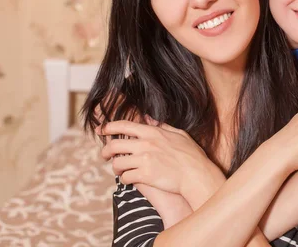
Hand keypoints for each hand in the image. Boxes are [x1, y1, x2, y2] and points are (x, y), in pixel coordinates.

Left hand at [99, 121, 215, 195]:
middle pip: (114, 145)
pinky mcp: (145, 176)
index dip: (108, 127)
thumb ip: (161, 125)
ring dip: (116, 168)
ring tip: (120, 170)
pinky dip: (125, 179)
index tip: (101, 130)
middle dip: (106, 151)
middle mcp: (145, 144)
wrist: (196, 174)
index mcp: (152, 132)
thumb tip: (147, 118)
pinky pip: (125, 178)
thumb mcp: (178, 134)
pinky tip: (130, 179)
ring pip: (117, 163)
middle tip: (105, 156)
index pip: (124, 126)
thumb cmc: (191, 155)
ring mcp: (144, 160)